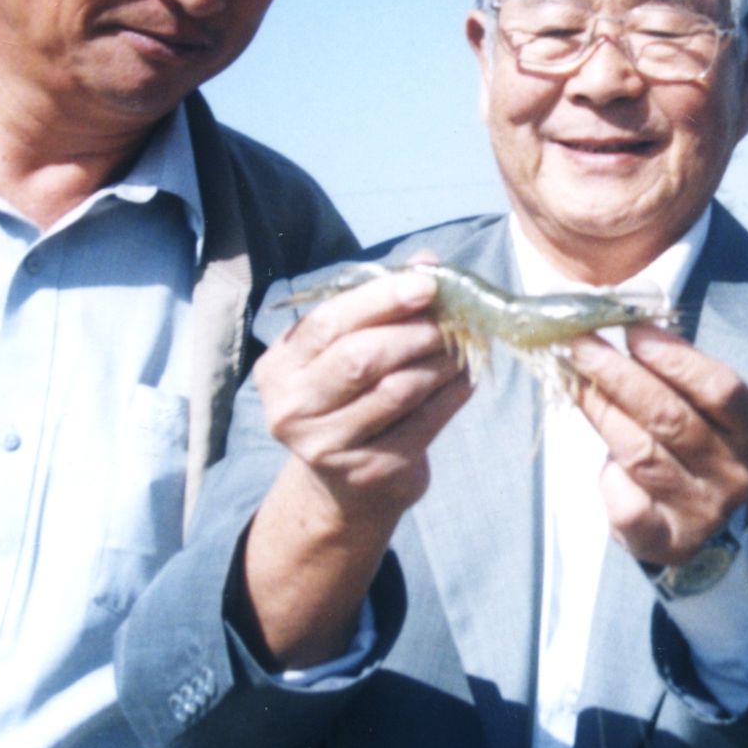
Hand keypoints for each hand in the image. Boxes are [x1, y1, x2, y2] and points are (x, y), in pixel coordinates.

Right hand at [239, 256, 472, 668]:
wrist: (344, 485)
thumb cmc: (349, 397)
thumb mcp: (350, 349)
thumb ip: (381, 305)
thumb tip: (427, 262)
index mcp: (280, 367)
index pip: (330, 322)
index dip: (382, 300)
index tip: (428, 284)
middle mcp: (292, 408)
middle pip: (362, 357)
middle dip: (418, 331)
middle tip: (457, 319)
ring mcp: (326, 446)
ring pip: (398, 389)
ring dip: (442, 361)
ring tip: (466, 345)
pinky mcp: (368, 471)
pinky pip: (423, 422)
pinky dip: (453, 394)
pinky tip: (467, 378)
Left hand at [565, 326, 747, 567]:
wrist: (701, 521)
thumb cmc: (694, 442)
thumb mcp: (700, 404)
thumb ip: (672, 368)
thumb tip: (618, 318)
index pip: (720, 388)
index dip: (674, 357)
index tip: (631, 330)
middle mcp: (737, 474)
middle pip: (672, 418)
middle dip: (620, 374)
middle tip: (582, 344)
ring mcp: (704, 511)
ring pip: (642, 454)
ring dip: (600, 410)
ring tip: (573, 377)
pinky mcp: (669, 542)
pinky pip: (629, 504)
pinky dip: (608, 477)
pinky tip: (601, 456)